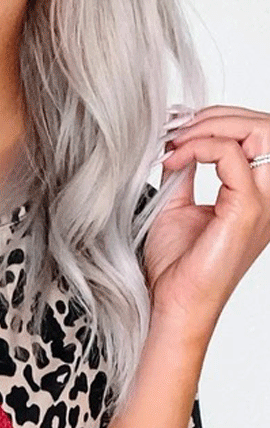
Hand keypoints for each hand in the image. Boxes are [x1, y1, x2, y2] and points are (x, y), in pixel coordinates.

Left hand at [143, 105, 269, 336]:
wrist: (172, 306)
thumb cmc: (176, 268)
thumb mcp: (177, 207)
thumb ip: (186, 172)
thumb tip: (180, 143)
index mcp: (257, 193)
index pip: (258, 134)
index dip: (217, 121)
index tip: (176, 133)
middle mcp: (268, 195)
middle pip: (264, 125)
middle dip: (216, 117)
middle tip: (176, 131)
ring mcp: (263, 202)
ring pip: (259, 131)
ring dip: (212, 126)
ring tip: (176, 143)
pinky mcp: (246, 210)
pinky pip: (232, 155)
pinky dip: (200, 147)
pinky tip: (174, 160)